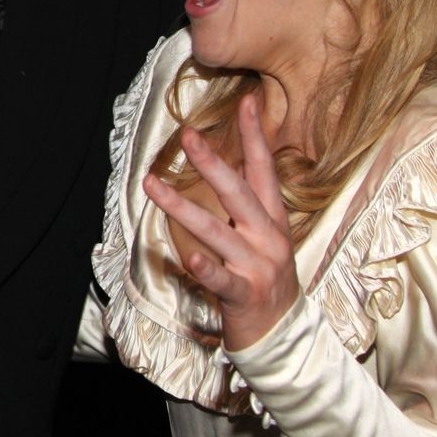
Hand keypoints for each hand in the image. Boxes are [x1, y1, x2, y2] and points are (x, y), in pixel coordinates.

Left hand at [142, 94, 299, 350]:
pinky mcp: (245, 295)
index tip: (247, 102)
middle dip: (212, 163)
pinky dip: (205, 267)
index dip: (255, 136)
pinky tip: (186, 255)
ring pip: (216, 231)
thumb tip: (223, 166)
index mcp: (273, 220)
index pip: (264, 170)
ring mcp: (257, 266)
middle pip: (239, 193)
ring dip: (181, 207)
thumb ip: (247, 206)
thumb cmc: (265, 279)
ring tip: (153, 186)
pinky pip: (221, 278)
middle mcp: (268, 238)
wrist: (283, 335)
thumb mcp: (265, 237)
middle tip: (187, 136)